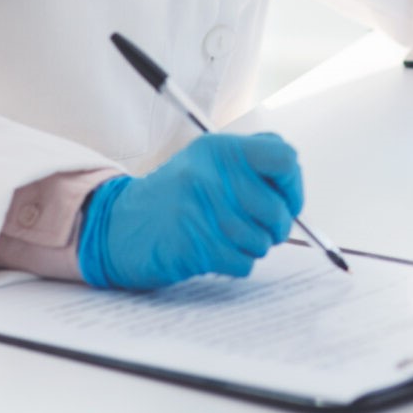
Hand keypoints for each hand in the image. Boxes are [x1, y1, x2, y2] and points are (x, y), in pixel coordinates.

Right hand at [76, 132, 303, 289]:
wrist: (117, 225)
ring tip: (225, 237)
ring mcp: (202, 209)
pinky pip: (244, 262)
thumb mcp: (206, 163)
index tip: (287, 199)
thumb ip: (250, 163)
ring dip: (252, 246)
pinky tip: (213, 251)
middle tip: (258, 228)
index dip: (294, 185)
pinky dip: (235, 263)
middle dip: (276, 227)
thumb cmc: (173, 197)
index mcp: (219, 148)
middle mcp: (211, 174)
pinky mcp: (195, 244)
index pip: (284, 158)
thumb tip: (295, 184)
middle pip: (278, 209)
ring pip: (263, 240)